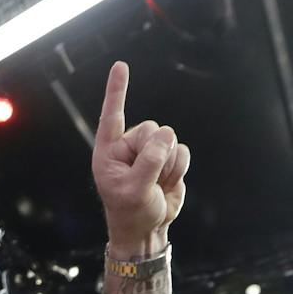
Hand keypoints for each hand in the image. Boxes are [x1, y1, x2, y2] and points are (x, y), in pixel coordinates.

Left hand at [92, 61, 189, 257]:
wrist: (147, 228)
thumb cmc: (130, 211)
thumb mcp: (134, 190)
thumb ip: (149, 162)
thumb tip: (166, 135)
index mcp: (109, 151)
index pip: (112, 116)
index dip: (117, 90)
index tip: (121, 65)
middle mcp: (128, 146)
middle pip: (152, 128)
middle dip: (155, 153)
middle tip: (147, 178)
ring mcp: (150, 151)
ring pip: (170, 139)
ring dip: (168, 165)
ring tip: (155, 184)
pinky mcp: (168, 157)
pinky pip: (183, 151)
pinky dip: (179, 169)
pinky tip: (166, 183)